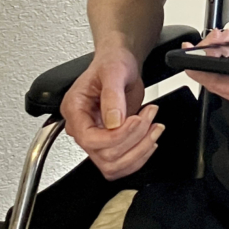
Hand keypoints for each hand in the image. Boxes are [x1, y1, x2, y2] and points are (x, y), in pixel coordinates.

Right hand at [61, 47, 164, 179]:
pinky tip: (150, 137)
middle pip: (104, 156)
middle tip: (150, 116)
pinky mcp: (111, 142)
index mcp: (75, 109)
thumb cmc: (113, 62)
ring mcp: (96, 137)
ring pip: (114, 166)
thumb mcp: (114, 71)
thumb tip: (113, 122)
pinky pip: (122, 163)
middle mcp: (82, 127)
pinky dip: (141, 154)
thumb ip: (112, 95)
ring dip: (140, 150)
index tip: (137, 120)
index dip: (117, 136)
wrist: (120, 62)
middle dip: (134, 139)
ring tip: (154, 126)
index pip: (90, 139)